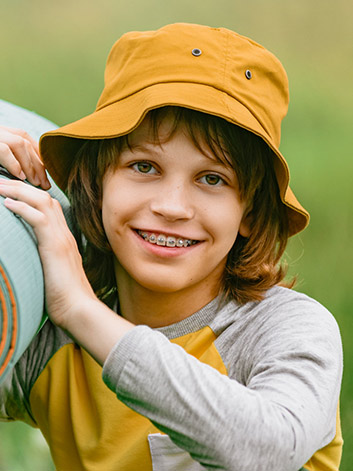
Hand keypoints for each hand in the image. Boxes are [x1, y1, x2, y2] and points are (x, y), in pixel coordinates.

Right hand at [0, 126, 50, 189]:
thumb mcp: (0, 155)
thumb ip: (13, 157)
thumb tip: (27, 173)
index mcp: (5, 132)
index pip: (28, 142)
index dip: (40, 158)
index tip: (47, 174)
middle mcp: (2, 130)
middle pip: (27, 144)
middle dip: (39, 165)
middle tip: (46, 184)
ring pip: (19, 144)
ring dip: (30, 165)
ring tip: (36, 182)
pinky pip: (4, 150)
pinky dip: (14, 164)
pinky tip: (21, 177)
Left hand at [0, 178, 133, 363]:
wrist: (78, 309)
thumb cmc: (65, 298)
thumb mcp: (53, 273)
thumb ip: (46, 260)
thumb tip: (33, 260)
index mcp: (64, 239)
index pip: (50, 207)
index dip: (32, 195)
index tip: (13, 191)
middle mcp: (64, 234)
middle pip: (45, 198)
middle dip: (22, 186)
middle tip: (1, 181)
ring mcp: (61, 238)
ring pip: (42, 202)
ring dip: (19, 191)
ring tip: (0, 186)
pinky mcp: (55, 246)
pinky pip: (38, 219)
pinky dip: (22, 207)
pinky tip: (7, 203)